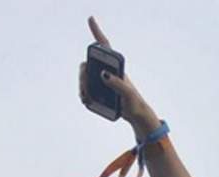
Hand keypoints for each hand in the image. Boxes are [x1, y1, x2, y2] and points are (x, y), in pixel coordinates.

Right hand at [79, 17, 158, 132]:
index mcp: (116, 67)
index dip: (97, 32)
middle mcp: (107, 71)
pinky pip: (86, 90)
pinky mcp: (99, 92)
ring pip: (84, 78)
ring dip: (82, 87)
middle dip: (83, 76)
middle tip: (86, 89)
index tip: (91, 18)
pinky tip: (87, 101)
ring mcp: (102, 81)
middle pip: (88, 66)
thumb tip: (103, 74)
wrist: (135, 116)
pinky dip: (84, 95)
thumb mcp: (128, 94)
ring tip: (87, 99)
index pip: (105, 47)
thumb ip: (118, 84)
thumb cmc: (135, 103)